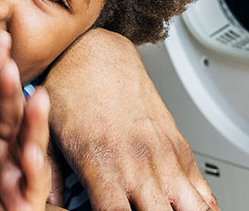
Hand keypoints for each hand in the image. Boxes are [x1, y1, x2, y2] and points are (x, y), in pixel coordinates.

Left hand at [0, 31, 51, 210]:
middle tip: (7, 65)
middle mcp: (6, 146)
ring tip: (37, 96)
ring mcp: (19, 170)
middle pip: (9, 113)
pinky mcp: (27, 197)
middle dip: (10, 90)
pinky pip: (33, 181)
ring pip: (30, 141)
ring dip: (34, 121)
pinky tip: (32, 154)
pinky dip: (34, 168)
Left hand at [43, 28, 216, 210]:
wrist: (96, 53)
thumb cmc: (70, 91)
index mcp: (101, 162)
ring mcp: (164, 156)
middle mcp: (137, 162)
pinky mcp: (179, 149)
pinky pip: (205, 192)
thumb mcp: (45, 136)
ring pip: (191, 208)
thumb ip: (48, 177)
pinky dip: (202, 208)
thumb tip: (43, 207)